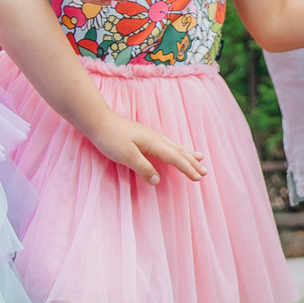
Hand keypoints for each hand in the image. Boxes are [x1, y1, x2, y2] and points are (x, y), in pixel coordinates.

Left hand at [90, 114, 207, 183]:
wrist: (98, 121)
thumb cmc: (111, 139)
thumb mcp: (127, 156)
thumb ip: (144, 168)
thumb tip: (157, 180)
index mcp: (154, 143)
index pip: (175, 158)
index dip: (188, 168)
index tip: (198, 178)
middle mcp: (155, 138)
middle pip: (179, 151)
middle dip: (192, 162)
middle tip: (205, 172)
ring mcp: (150, 136)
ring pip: (174, 146)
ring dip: (188, 154)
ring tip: (199, 158)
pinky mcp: (144, 137)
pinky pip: (167, 144)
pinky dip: (177, 149)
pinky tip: (176, 149)